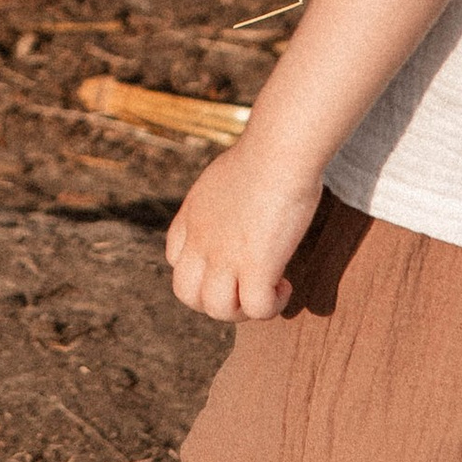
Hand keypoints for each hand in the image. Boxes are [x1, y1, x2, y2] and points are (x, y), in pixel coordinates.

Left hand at [164, 134, 321, 323]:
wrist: (278, 151)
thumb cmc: (264, 153)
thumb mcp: (226, 176)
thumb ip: (224, 199)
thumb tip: (241, 204)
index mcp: (192, 216)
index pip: (175, 259)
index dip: (200, 270)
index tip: (229, 261)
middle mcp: (201, 240)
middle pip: (187, 294)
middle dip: (214, 301)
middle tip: (245, 287)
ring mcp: (225, 257)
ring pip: (217, 309)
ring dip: (242, 311)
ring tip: (268, 291)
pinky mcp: (255, 266)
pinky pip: (256, 309)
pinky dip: (271, 306)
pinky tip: (286, 285)